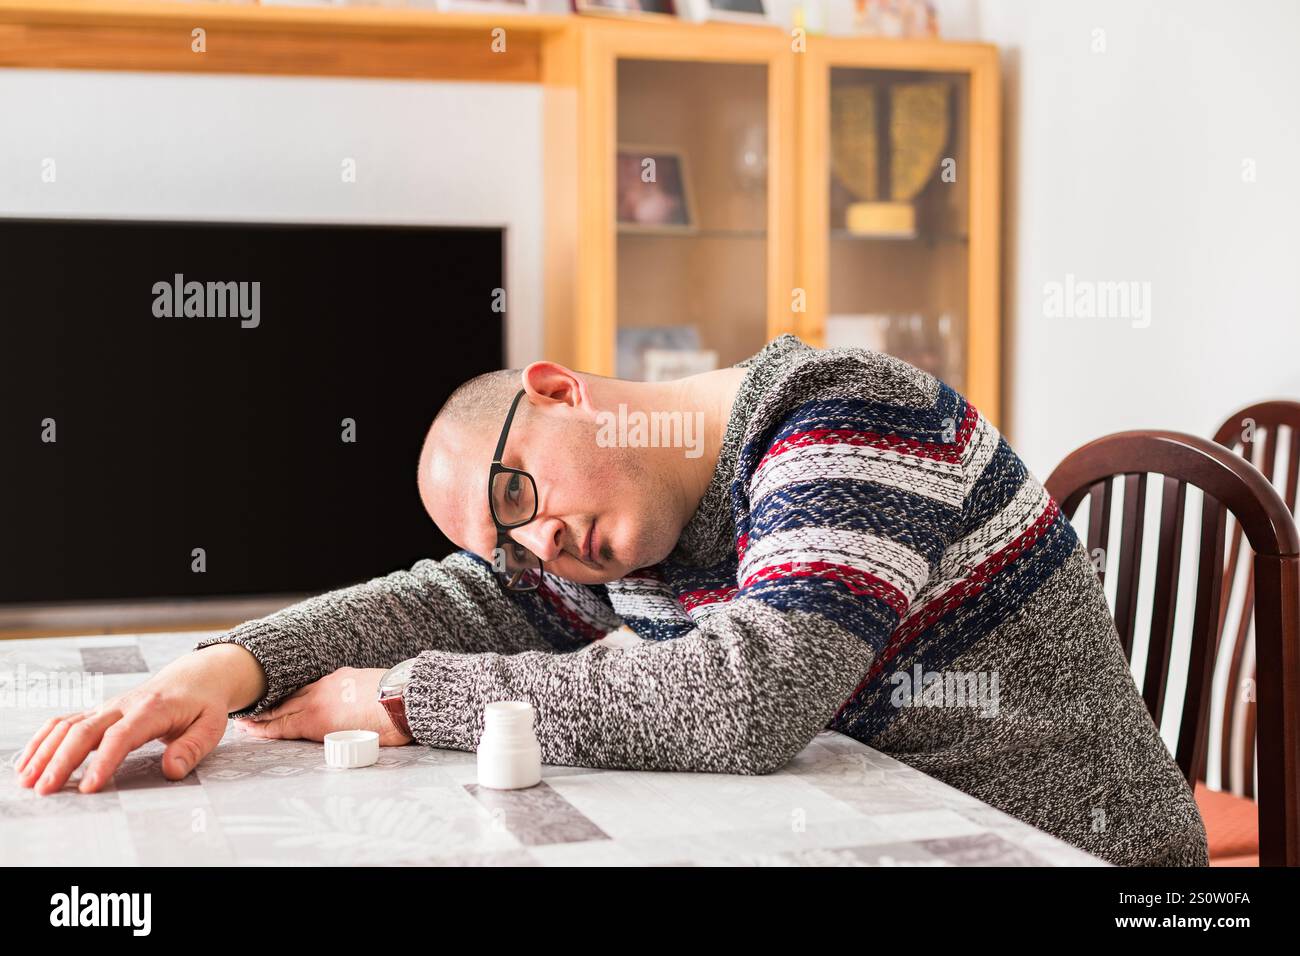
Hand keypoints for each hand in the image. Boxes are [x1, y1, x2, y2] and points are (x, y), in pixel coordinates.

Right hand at [13, 642, 263, 795]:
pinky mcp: (98, 712)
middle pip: (85, 731)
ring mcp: (107, 707)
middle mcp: (124, 705)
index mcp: (153, 709)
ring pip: (68, 725)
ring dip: (45, 751)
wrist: (195, 677)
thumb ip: (192, 748)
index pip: (122, 736)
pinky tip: (28, 762)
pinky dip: (43, 740)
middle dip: (62, 761)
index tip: (89, 787)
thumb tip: (171, 770)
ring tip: (26, 780)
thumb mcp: (211, 726)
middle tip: (46, 790)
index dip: (103, 761)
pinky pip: (64, 722)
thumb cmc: (203, 705)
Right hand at [235, 667, 412, 746]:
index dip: (262, 728)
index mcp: (317, 720)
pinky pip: (316, 683)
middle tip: (244, 718)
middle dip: (263, 715)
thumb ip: (336, 740)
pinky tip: (302, 692)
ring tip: (267, 705)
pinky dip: (303, 690)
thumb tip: (333, 745)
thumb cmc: (386, 727)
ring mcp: (330, 684)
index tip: (245, 728)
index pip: (282, 725)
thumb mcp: (356, 744)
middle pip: (284, 708)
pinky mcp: (344, 674)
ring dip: (282, 700)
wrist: (405, 697)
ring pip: (299, 693)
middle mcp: (318, 699)